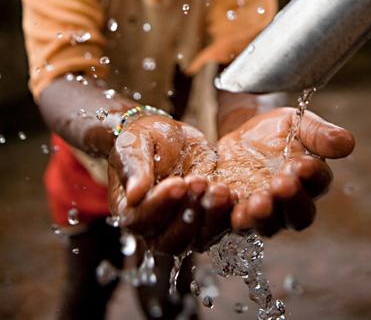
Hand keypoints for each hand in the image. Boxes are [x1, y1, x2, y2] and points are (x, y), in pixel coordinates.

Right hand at [108, 115, 234, 252]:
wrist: (166, 135)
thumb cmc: (143, 139)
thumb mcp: (135, 144)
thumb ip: (134, 167)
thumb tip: (134, 194)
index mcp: (130, 211)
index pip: (141, 221)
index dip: (160, 205)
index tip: (177, 183)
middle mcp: (154, 228)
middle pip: (169, 241)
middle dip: (187, 214)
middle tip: (199, 183)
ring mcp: (181, 227)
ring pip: (196, 240)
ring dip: (210, 217)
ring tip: (220, 190)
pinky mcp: (204, 220)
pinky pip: (217, 228)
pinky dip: (226, 215)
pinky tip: (232, 195)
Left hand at [214, 107, 354, 236]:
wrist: (244, 131)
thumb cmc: (279, 130)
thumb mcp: (299, 123)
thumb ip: (320, 134)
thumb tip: (347, 142)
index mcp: (312, 180)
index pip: (317, 183)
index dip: (311, 176)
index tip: (300, 163)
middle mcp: (291, 203)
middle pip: (298, 215)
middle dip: (289, 201)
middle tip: (279, 184)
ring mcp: (265, 212)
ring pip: (269, 225)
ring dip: (263, 216)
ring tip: (256, 202)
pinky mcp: (237, 211)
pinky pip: (233, 220)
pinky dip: (228, 212)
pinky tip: (224, 197)